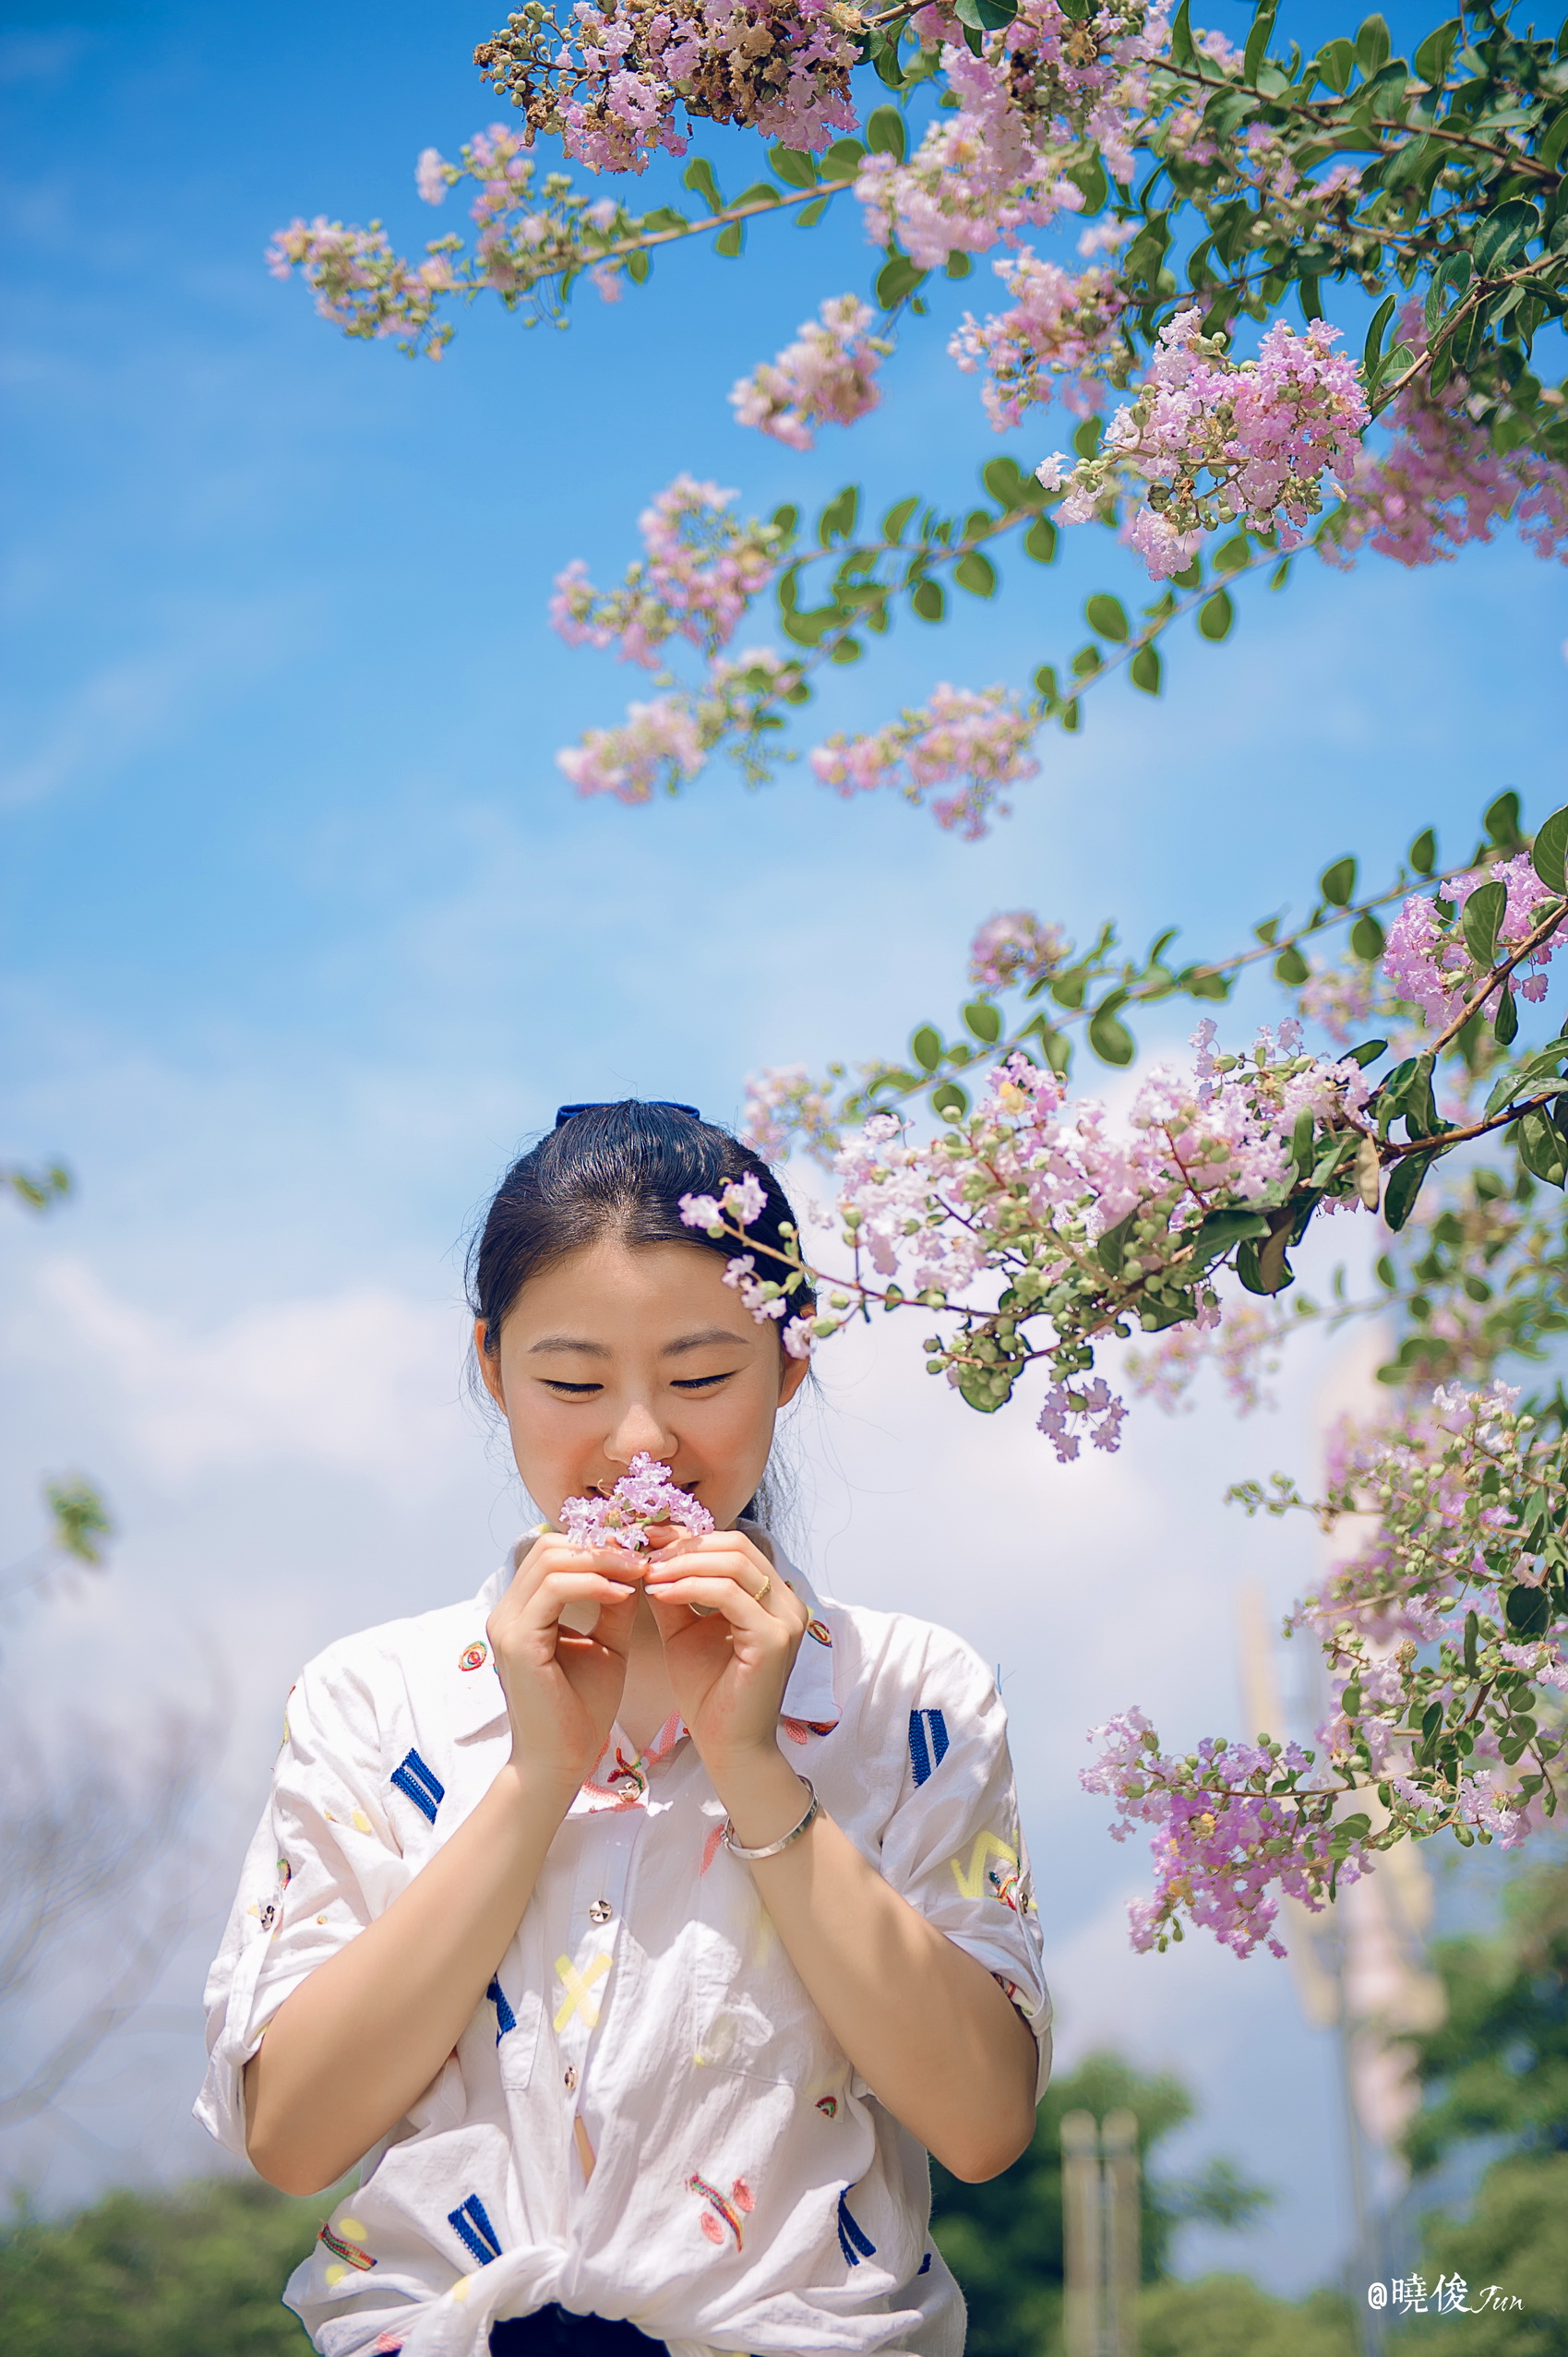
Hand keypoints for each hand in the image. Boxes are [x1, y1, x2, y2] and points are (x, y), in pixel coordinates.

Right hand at [485, 1533, 643, 1792]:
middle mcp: (507, 1612)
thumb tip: (637, 1565)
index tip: (642, 1550)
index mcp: (523, 1612)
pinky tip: (624, 1593)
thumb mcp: (606, 1644)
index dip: (598, 1544)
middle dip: (601, 1546)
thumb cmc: (581, 1711)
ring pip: (550, 1559)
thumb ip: (615, 1604)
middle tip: (644, 1555)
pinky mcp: (517, 1642)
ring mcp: (507, 1625)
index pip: (554, 1552)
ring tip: (640, 1570)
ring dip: (601, 1560)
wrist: (562, 1762)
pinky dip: (592, 1583)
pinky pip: (554, 1589)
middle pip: (550, 1547)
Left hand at [643, 1528, 807, 1777]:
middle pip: (735, 1545)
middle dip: (684, 1544)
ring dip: (682, 1563)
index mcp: (772, 1597)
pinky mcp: (774, 1638)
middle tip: (643, 1552)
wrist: (727, 1746)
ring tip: (646, 1572)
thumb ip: (674, 1591)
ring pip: (732, 1563)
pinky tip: (658, 1592)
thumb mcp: (684, 1629)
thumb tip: (648, 1552)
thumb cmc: (708, 1693)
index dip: (688, 1536)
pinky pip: (727, 1594)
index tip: (645, 1537)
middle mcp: (788, 1602)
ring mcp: (786, 1619)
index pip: (732, 1545)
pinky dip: (688, 1587)